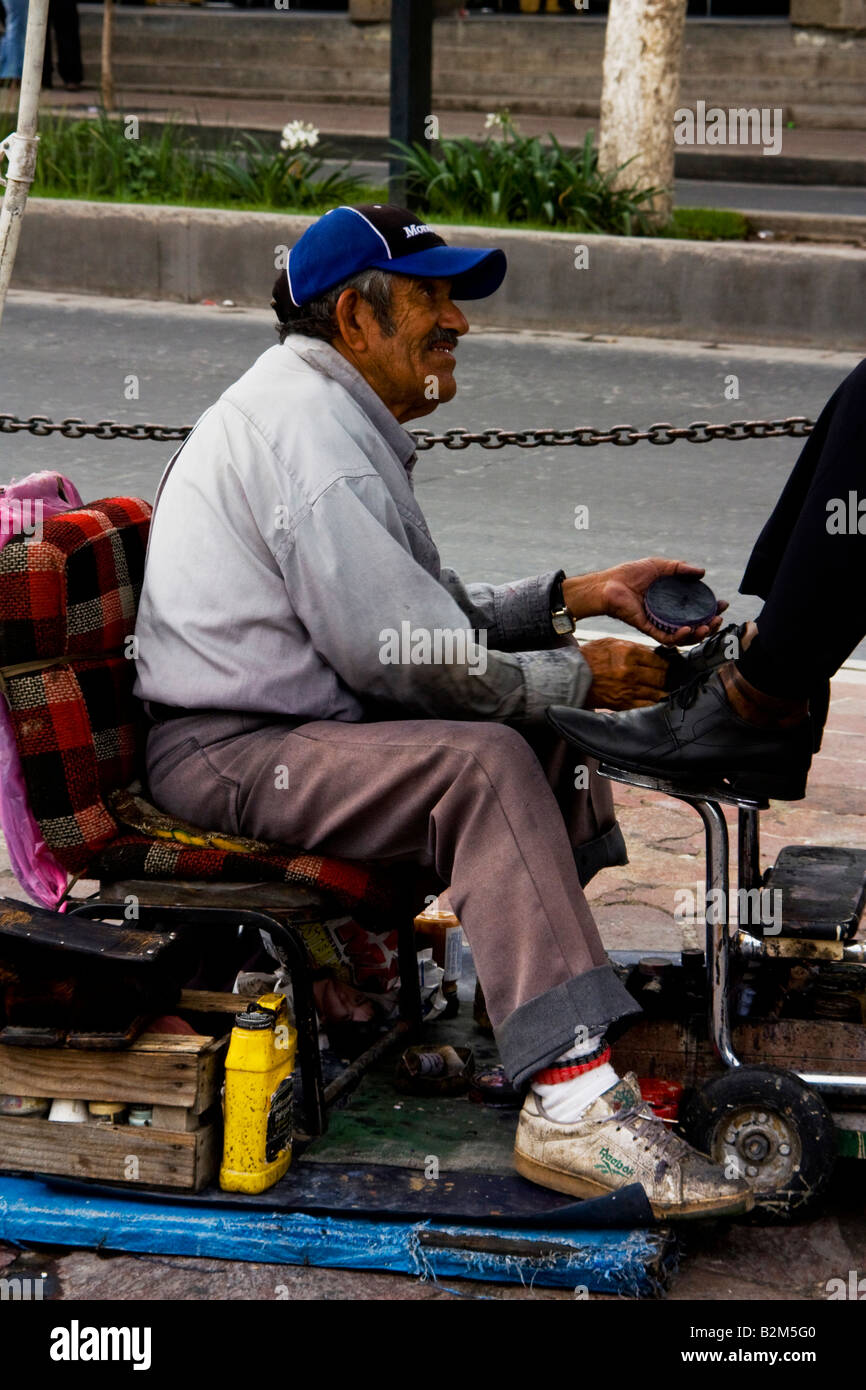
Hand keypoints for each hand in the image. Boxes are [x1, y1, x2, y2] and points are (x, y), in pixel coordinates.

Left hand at [565, 557, 727, 645]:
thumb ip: (680, 568)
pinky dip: (678, 637)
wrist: (608, 584)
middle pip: (693, 625)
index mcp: (672, 600)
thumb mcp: (659, 566)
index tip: (722, 605)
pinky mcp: (647, 628)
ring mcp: (658, 622)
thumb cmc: (630, 574)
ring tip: (706, 627)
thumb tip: (702, 573)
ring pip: (682, 636)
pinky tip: (687, 630)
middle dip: (709, 625)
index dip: (711, 609)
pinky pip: (665, 638)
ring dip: (697, 634)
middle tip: (718, 619)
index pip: (696, 608)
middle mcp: (667, 614)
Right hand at [581, 637, 671, 709]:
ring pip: (657, 692)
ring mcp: (628, 690)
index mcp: (629, 653)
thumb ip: (634, 647)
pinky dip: (654, 703)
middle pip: (661, 676)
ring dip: (664, 691)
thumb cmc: (590, 658)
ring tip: (666, 689)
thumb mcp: (612, 643)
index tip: (671, 665)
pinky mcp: (623, 704)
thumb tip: (654, 653)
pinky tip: (656, 699)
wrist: (571, 677)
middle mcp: (630, 672)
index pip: (659, 660)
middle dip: (668, 677)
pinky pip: (646, 705)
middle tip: (671, 677)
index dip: (668, 663)